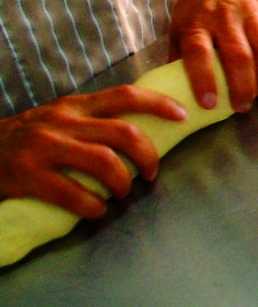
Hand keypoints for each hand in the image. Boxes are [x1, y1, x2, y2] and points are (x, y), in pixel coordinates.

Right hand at [0, 87, 186, 217]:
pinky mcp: (26, 175)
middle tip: (151, 173)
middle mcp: (62, 121)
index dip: (159, 103)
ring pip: (104, 162)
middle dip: (148, 155)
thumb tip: (139, 133)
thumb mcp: (58, 120)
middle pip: (124, 132)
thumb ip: (91, 122)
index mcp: (75, 106)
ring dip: (122, 183)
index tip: (183, 114)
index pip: (126, 95)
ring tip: (122, 195)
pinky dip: (92, 207)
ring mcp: (43, 147)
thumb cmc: (24, 140)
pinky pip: (72, 194)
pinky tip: (95, 212)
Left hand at [138, 0, 257, 112]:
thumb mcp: (178, 26)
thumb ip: (179, 56)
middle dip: (244, 87)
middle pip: (239, 56)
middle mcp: (226, 16)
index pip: (199, 53)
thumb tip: (175, 91)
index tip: (209, 103)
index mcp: (198, 22)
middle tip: (244, 105)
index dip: (204, 81)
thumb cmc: (197, 3)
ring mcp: (253, 10)